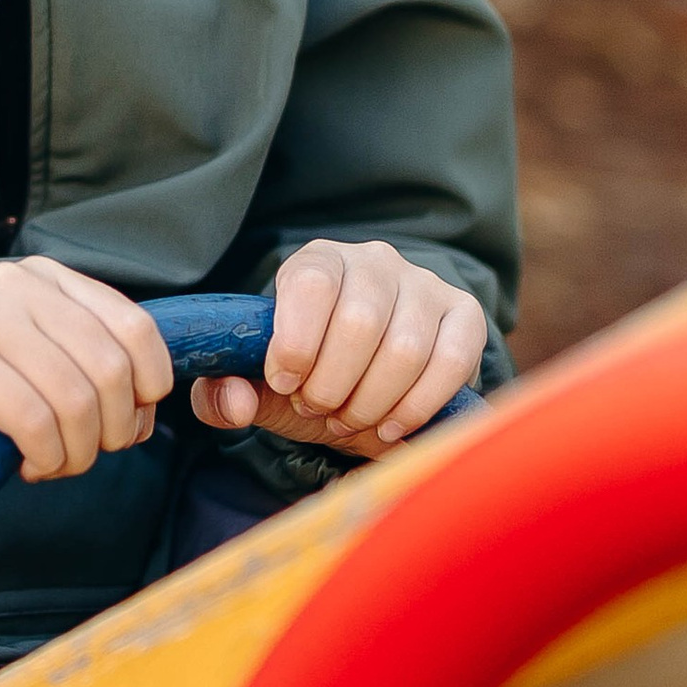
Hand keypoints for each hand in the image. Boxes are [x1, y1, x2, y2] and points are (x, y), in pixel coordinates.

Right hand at [0, 258, 174, 492]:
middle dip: (112, 431)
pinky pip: (35, 421)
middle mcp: (15, 284)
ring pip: (76, 399)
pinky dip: (44, 457)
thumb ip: (89, 362)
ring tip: (52, 464)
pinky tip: (27, 463)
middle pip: (110, 370)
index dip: (148, 389)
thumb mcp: (36, 362)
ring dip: (76, 453)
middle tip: (83, 456)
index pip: (136, 328)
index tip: (129, 426)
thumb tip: (150, 403)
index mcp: (44, 277)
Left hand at [192, 241, 484, 458]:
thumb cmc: (306, 374)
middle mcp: (374, 261)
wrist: (363, 381)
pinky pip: (452, 360)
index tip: (285, 384)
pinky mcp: (464, 315)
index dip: (295, 343)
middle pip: (360, 320)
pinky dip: (418, 405)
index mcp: (317, 261)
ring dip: (372, 401)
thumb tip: (235, 400)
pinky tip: (390, 425)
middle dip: (333, 384)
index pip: (310, 284)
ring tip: (350, 419)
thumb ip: (222, 393)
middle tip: (318, 409)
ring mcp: (424, 285)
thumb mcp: (257, 384)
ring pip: (406, 347)